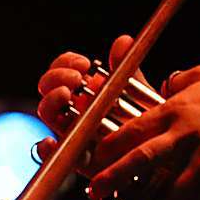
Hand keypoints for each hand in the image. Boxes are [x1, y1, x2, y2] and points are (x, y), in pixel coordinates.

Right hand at [36, 35, 147, 166]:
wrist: (156, 159)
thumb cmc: (146, 124)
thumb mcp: (140, 95)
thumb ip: (128, 70)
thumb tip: (122, 41)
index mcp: (84, 90)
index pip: (63, 69)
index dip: (66, 63)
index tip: (84, 64)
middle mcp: (72, 109)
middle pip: (49, 87)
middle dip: (58, 77)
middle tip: (77, 79)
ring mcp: (71, 131)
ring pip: (47, 113)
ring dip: (52, 101)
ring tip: (66, 95)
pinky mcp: (74, 157)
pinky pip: (50, 154)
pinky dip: (44, 148)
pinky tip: (51, 141)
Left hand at [87, 41, 199, 199]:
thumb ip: (180, 82)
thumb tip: (167, 85)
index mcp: (174, 112)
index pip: (131, 130)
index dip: (108, 146)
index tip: (95, 156)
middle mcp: (182, 137)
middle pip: (139, 160)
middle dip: (113, 177)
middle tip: (95, 191)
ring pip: (165, 187)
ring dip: (153, 196)